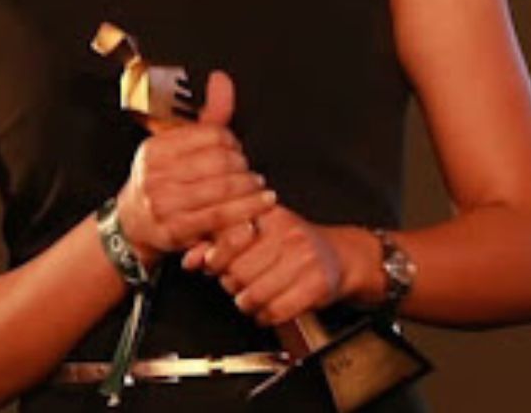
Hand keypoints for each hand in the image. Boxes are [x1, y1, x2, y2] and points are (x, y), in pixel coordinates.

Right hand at [114, 71, 275, 266]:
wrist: (134, 223)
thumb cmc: (162, 180)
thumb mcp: (177, 145)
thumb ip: (207, 115)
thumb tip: (221, 79)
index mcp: (155, 148)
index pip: (208, 135)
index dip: (231, 141)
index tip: (236, 149)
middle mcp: (155, 174)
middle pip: (218, 162)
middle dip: (242, 166)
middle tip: (250, 171)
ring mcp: (164, 203)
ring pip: (222, 189)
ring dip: (249, 188)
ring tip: (260, 186)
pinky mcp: (176, 229)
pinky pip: (221, 216)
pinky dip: (247, 209)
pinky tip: (261, 202)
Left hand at [189, 203, 353, 325]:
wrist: (341, 256)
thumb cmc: (292, 243)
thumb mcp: (256, 233)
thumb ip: (217, 242)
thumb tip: (189, 259)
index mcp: (267, 214)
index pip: (228, 236)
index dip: (214, 257)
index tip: (213, 265)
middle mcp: (287, 233)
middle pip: (238, 270)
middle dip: (230, 283)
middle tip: (235, 283)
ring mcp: (304, 258)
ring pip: (256, 293)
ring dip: (246, 302)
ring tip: (248, 298)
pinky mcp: (317, 285)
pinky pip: (278, 309)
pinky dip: (265, 316)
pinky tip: (265, 310)